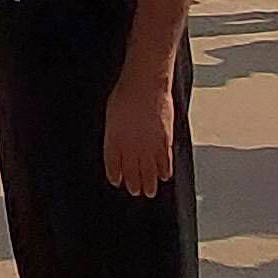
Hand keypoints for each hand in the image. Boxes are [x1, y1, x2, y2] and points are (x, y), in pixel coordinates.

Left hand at [104, 74, 174, 195]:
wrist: (145, 85)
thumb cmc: (126, 94)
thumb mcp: (112, 114)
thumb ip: (115, 132)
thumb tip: (118, 142)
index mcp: (113, 140)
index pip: (113, 165)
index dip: (115, 175)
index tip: (117, 181)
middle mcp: (130, 147)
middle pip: (132, 173)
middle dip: (133, 184)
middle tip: (135, 191)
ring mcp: (148, 146)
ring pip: (149, 172)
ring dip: (149, 183)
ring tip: (150, 192)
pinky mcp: (164, 141)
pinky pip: (165, 162)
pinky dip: (165, 171)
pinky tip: (165, 177)